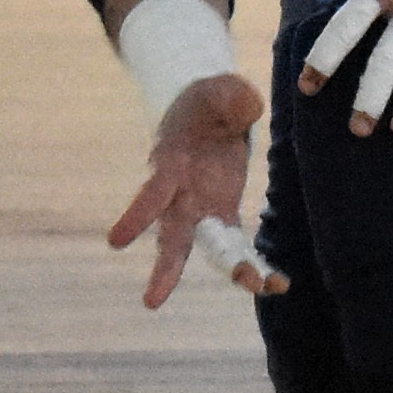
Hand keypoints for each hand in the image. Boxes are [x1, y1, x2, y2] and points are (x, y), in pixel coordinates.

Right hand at [106, 67, 284, 306]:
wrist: (207, 113)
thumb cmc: (207, 101)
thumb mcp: (218, 90)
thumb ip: (231, 97)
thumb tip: (248, 108)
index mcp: (171, 167)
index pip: (152, 193)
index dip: (136, 215)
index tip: (114, 241)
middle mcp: (181, 197)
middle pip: (172, 237)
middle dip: (165, 268)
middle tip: (151, 302)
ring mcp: (202, 210)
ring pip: (209, 250)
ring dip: (232, 271)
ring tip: (259, 289)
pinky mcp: (224, 214)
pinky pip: (237, 246)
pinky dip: (255, 265)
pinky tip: (277, 284)